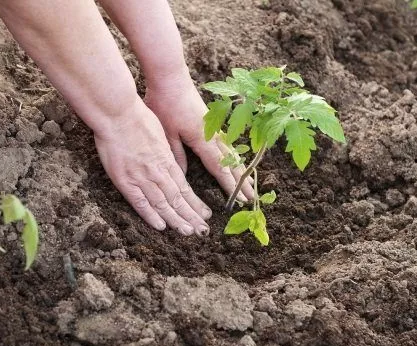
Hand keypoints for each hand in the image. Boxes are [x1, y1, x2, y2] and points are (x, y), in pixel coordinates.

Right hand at [93, 97, 211, 235]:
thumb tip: (170, 163)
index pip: (184, 187)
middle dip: (191, 216)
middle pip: (177, 198)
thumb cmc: (137, 118)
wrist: (117, 113)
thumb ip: (165, 152)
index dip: (195, 203)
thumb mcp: (159, 133)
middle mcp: (157, 171)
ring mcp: (141, 177)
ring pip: (163, 203)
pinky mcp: (125, 180)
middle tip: (203, 231)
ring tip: (188, 232)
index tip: (205, 214)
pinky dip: (151, 215)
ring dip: (176, 219)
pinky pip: (140, 202)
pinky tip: (162, 226)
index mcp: (166, 160)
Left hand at [144, 71, 253, 201]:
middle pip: (231, 162)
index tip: (239, 200)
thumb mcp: (166, 132)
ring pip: (231, 152)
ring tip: (249, 183)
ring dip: (240, 169)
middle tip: (252, 198)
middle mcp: (212, 134)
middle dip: (241, 181)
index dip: (229, 185)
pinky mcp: (211, 120)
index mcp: (202, 139)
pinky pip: (227, 143)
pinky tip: (236, 160)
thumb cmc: (164, 103)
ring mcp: (214, 126)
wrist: (170, 75)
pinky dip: (234, 156)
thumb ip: (176, 155)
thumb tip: (183, 177)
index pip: (219, 167)